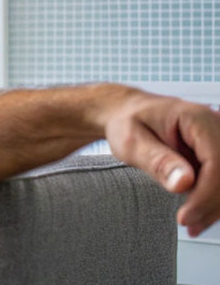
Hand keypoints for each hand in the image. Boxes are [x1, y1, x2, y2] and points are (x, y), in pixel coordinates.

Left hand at [101, 87, 219, 234]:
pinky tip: (197, 217)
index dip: (205, 194)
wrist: (128, 113)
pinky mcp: (216, 155)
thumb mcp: (131, 140)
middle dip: (212, 204)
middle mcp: (216, 127)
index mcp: (197, 118)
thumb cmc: (127, 122)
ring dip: (215, 206)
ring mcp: (219, 141)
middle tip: (188, 224)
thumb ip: (157, 161)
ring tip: (191, 224)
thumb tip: (185, 183)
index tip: (185, 217)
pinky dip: (213, 201)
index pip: (216, 162)